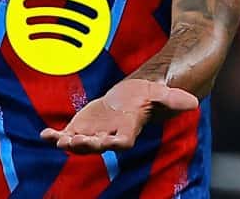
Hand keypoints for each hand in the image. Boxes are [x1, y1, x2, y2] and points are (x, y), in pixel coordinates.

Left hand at [40, 78, 197, 153]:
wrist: (130, 97)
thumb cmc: (146, 97)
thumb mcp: (159, 94)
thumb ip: (173, 99)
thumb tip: (194, 102)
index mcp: (128, 130)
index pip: (123, 141)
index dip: (115, 142)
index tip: (110, 142)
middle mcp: (110, 136)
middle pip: (98, 144)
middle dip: (88, 144)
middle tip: (76, 142)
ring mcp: (94, 133)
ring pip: (80, 142)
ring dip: (69, 142)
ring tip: (58, 140)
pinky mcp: (81, 128)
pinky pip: (67, 135)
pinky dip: (55, 136)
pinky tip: (44, 134)